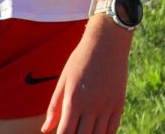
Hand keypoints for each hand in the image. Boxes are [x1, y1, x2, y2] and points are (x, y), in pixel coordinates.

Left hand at [42, 18, 130, 133]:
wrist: (108, 40)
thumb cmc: (81, 58)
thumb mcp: (64, 79)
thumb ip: (54, 106)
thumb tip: (45, 129)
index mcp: (74, 100)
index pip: (65, 133)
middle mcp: (91, 106)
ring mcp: (107, 105)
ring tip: (84, 133)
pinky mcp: (119, 103)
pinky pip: (112, 128)